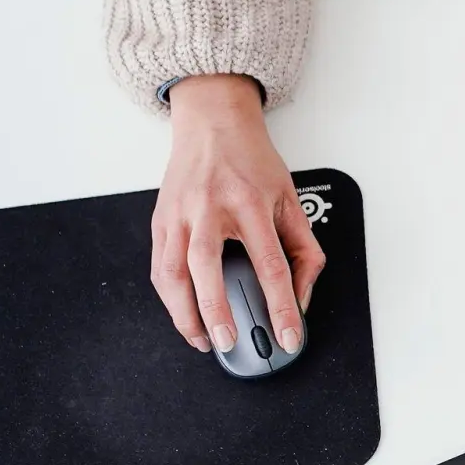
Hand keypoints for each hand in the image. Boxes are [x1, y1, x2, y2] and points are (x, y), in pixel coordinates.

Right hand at [150, 74, 323, 354]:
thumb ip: (304, 250)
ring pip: (172, 272)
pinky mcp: (160, 220)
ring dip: (184, 313)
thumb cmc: (252, 161)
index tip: (289, 335)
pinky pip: (159, 266)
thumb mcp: (291, 199)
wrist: (212, 122)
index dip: (282, 306)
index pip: (271, 265)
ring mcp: (179, 214)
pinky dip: (169, 296)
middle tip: (228, 342)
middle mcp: (209, 208)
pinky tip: (183, 314)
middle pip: (208, 268)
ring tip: (203, 339)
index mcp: (249, 203)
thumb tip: (302, 296)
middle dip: (217, 311)